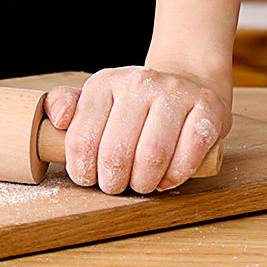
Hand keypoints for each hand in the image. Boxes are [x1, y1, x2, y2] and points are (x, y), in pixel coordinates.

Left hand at [44, 66, 231, 193]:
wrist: (185, 80)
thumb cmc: (132, 102)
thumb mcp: (94, 97)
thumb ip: (65, 105)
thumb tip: (58, 120)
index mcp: (103, 82)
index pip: (82, 138)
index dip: (82, 169)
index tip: (88, 179)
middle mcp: (138, 82)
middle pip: (116, 152)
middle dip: (112, 181)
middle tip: (115, 186)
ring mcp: (174, 93)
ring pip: (152, 155)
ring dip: (143, 182)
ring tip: (140, 184)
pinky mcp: (207, 107)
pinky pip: (189, 153)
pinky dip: (175, 176)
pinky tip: (167, 179)